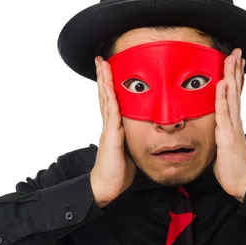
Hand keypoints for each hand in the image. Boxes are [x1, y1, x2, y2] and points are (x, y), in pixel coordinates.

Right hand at [90, 56, 135, 208]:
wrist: (107, 185)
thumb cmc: (119, 170)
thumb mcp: (130, 148)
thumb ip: (134, 136)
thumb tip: (145, 130)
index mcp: (114, 127)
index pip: (111, 100)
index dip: (109, 84)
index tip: (108, 69)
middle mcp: (110, 124)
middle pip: (105, 95)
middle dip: (103, 76)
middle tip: (101, 59)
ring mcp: (109, 129)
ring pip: (106, 99)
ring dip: (104, 81)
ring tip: (102, 64)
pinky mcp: (112, 136)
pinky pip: (111, 113)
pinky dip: (109, 98)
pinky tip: (108, 86)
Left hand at [213, 48, 245, 202]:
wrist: (241, 182)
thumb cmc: (231, 166)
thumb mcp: (223, 145)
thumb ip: (221, 133)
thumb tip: (216, 127)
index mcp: (233, 122)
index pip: (235, 95)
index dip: (236, 77)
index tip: (236, 61)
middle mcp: (235, 120)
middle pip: (236, 90)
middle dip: (235, 70)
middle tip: (236, 51)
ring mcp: (232, 126)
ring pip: (232, 96)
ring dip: (231, 76)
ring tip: (231, 58)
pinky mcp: (227, 135)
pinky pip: (224, 113)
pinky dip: (222, 97)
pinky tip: (222, 83)